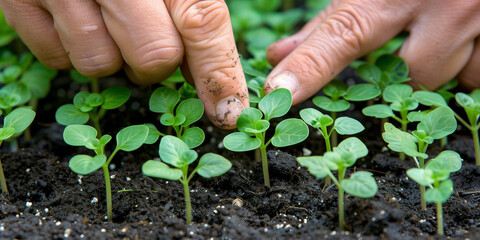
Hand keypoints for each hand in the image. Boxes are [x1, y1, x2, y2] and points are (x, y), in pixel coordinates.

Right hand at [0, 0, 247, 128]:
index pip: (204, 24)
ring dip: (111, 56)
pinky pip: (56, 59)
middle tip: (145, 34)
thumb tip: (220, 90)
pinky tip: (75, 20)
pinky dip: (70, 51)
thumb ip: (198, 18)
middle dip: (156, 61)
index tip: (228, 113)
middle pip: (153, 57)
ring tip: (106, 22)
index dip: (219, 76)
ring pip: (100, 65)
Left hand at [264, 0, 479, 105]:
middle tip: (415, 35)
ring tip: (448, 24)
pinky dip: (475, 60)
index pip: (343, 34)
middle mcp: (444, 4)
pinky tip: (470, 31)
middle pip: (412, 75)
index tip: (279, 92)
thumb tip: (280, 57)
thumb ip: (328, 22)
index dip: (309, 68)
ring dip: (448, 61)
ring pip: (456, 77)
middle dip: (408, 66)